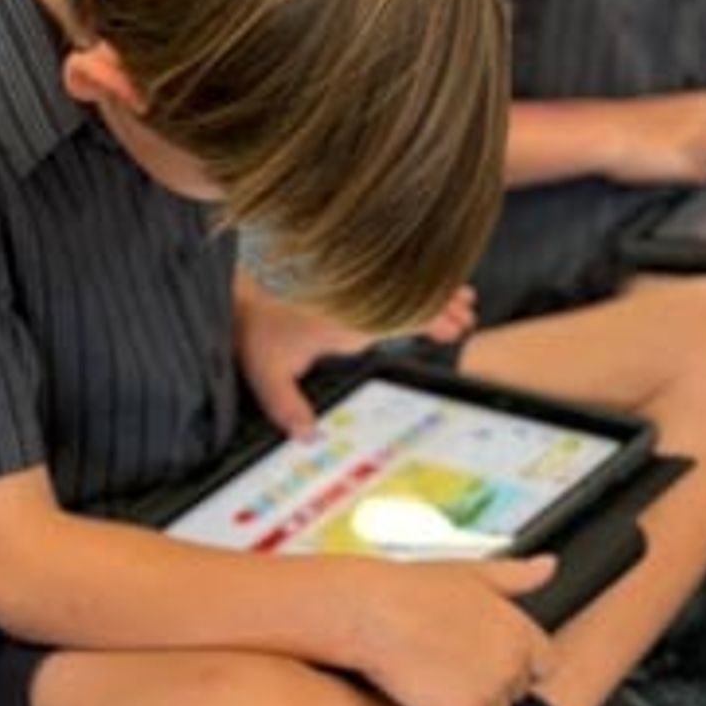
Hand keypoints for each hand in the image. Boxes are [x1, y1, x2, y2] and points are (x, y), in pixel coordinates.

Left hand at [234, 278, 479, 438]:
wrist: (239, 283)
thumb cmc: (257, 324)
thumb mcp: (266, 369)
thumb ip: (286, 404)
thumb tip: (306, 437)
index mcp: (350, 318)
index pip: (405, 314)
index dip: (434, 319)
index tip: (456, 327)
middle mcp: (360, 295)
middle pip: (414, 292)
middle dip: (444, 303)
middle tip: (466, 315)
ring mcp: (357, 280)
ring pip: (407, 277)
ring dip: (434, 287)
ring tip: (460, 298)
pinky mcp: (351, 270)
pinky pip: (393, 268)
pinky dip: (414, 275)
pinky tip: (427, 282)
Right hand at [349, 553, 557, 705]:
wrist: (370, 614)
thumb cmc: (411, 592)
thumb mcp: (471, 573)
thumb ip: (516, 577)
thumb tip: (549, 567)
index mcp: (519, 628)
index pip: (543, 665)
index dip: (514, 667)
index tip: (485, 661)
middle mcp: (512, 661)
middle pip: (516, 694)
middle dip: (490, 688)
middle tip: (450, 669)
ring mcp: (490, 690)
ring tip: (436, 682)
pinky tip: (432, 703)